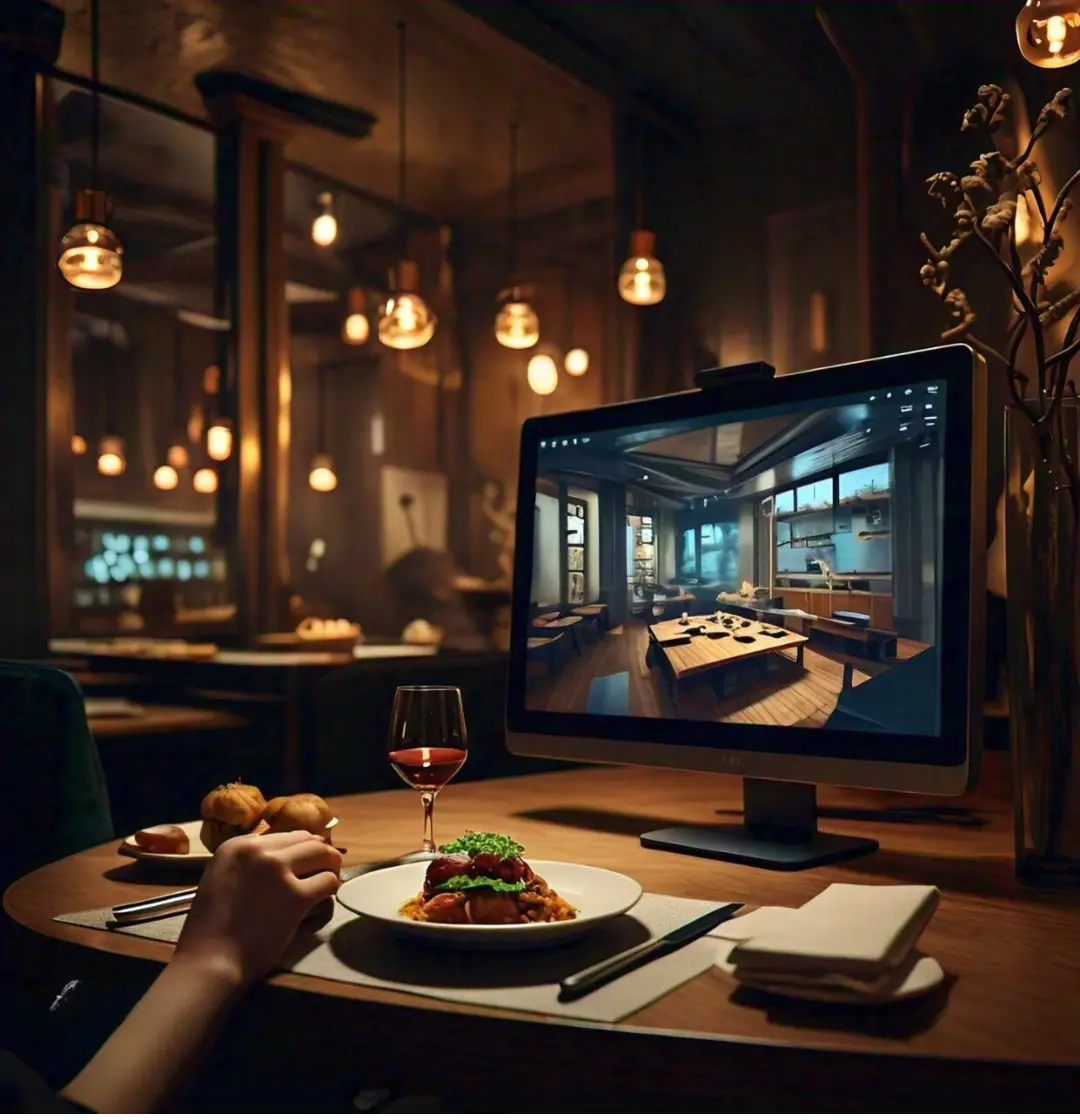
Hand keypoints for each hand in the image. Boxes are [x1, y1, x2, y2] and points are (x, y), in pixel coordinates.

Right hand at [173, 830, 341, 987]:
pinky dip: (331, 887)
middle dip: (319, 853)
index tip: (303, 861)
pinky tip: (325, 896)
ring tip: (329, 878)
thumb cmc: (211, 928)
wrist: (210, 960)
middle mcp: (259, 851)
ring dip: (330, 866)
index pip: (283, 835)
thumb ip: (247, 863)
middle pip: (305, 840)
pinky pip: (327, 881)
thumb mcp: (221, 878)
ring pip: (322, 853)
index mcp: (237, 846)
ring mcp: (278, 871)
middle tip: (325, 867)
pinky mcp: (295, 895)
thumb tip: (281, 856)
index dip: (298, 848)